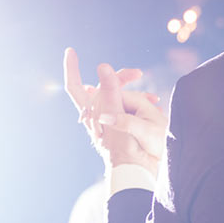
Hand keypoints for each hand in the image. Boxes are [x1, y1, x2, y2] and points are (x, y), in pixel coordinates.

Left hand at [63, 48, 165, 171]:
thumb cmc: (127, 148)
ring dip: (135, 92)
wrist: (139, 171)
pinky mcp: (122, 125)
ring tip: (152, 99)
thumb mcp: (119, 115)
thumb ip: (111, 91)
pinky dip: (139, 102)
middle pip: (104, 87)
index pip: (75, 86)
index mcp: (91, 112)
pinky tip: (153, 104)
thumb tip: (102, 67)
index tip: (71, 51)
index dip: (72, 68)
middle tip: (138, 74)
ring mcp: (110, 121)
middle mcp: (97, 115)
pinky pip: (129, 106)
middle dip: (121, 77)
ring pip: (119, 95)